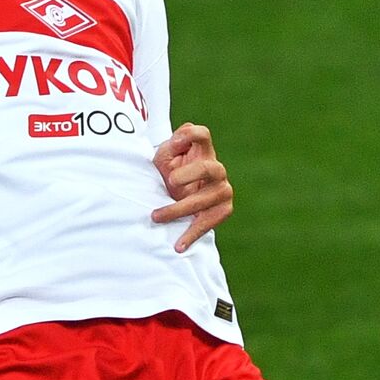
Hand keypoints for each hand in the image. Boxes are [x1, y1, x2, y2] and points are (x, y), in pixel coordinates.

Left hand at [151, 122, 232, 252]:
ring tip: (156, 216)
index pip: (202, 135)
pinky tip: (178, 245)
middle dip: (189, 174)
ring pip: (205, 198)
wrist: (176, 198)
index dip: (191, 136)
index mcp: (201, 151)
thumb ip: (171, 148)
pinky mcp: (223, 209)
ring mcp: (222, 189)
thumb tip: (178, 141)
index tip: (174, 144)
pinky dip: (192, 234)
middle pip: (208, 168)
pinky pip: (209, 222)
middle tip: (170, 181)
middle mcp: (216, 168)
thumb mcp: (165, 158)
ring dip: (179, 209)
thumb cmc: (169, 173)